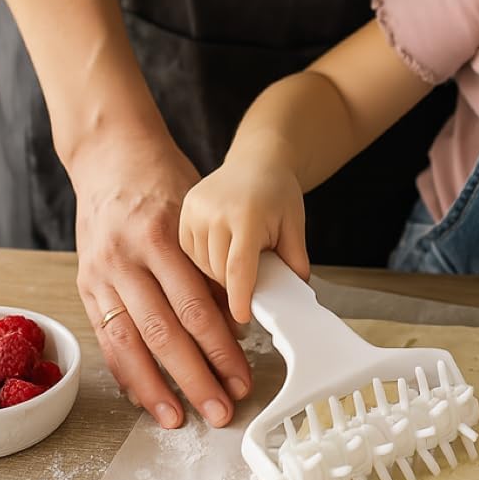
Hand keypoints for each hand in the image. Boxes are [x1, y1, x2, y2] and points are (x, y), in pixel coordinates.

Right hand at [71, 133, 252, 428]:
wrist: (112, 157)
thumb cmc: (166, 183)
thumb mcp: (198, 214)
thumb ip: (212, 266)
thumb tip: (237, 325)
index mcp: (160, 237)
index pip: (197, 307)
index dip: (221, 349)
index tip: (242, 378)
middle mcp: (125, 259)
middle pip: (164, 333)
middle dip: (195, 378)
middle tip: (221, 410)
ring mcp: (100, 274)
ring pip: (130, 344)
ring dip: (156, 388)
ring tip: (181, 419)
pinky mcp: (86, 285)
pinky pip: (107, 338)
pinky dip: (126, 372)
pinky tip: (145, 398)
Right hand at [179, 155, 309, 324]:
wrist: (257, 163)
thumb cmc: (276, 192)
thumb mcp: (294, 225)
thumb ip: (295, 260)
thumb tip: (293, 294)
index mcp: (245, 215)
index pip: (238, 267)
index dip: (240, 297)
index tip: (242, 317)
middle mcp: (214, 212)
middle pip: (218, 271)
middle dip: (235, 284)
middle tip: (253, 277)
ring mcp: (194, 211)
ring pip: (202, 266)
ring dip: (218, 274)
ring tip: (238, 257)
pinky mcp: (183, 213)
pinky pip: (189, 253)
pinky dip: (204, 261)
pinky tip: (220, 250)